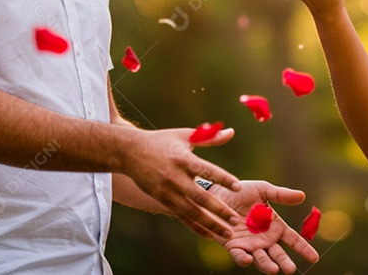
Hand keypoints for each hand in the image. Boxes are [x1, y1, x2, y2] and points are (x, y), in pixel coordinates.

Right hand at [118, 125, 242, 239]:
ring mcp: (167, 191)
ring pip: (192, 212)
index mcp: (182, 158)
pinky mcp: (162, 200)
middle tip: (235, 219)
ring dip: (210, 224)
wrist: (129, 153)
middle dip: (219, 209)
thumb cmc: (161, 141)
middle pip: (200, 197)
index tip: (238, 187)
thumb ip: (209, 137)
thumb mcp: (185, 135)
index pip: (206, 170)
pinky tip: (210, 234)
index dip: (222, 178)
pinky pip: (182, 216)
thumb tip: (231, 132)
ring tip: (227, 233)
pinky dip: (196, 227)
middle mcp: (175, 177)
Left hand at [210, 181, 319, 273]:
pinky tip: (248, 259)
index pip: (292, 240)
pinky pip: (240, 255)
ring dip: (267, 265)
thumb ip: (281, 195)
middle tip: (290, 270)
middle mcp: (264, 239)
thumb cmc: (241, 191)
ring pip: (261, 258)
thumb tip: (302, 196)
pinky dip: (244, 259)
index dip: (303, 248)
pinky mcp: (233, 246)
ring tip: (273, 270)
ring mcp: (249, 244)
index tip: (314, 258)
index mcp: (275, 226)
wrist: (217, 192)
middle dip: (284, 262)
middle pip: (278, 254)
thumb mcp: (263, 190)